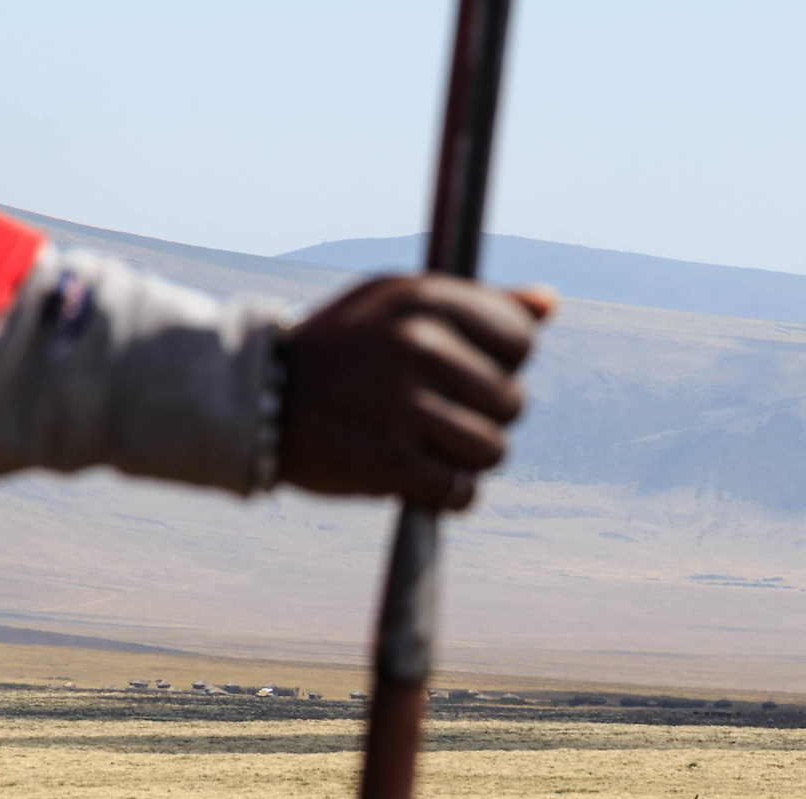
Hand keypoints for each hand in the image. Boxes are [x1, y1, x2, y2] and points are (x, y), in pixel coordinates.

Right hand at [278, 275, 553, 509]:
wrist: (256, 398)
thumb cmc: (341, 349)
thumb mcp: (398, 304)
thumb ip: (478, 304)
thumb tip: (549, 304)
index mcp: (424, 297)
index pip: (520, 341)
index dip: (498, 364)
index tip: (458, 372)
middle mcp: (418, 345)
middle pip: (511, 402)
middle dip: (479, 416)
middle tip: (430, 414)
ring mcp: (403, 403)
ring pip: (491, 451)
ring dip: (463, 459)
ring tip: (420, 444)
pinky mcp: (389, 460)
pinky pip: (460, 492)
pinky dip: (443, 494)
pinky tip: (411, 476)